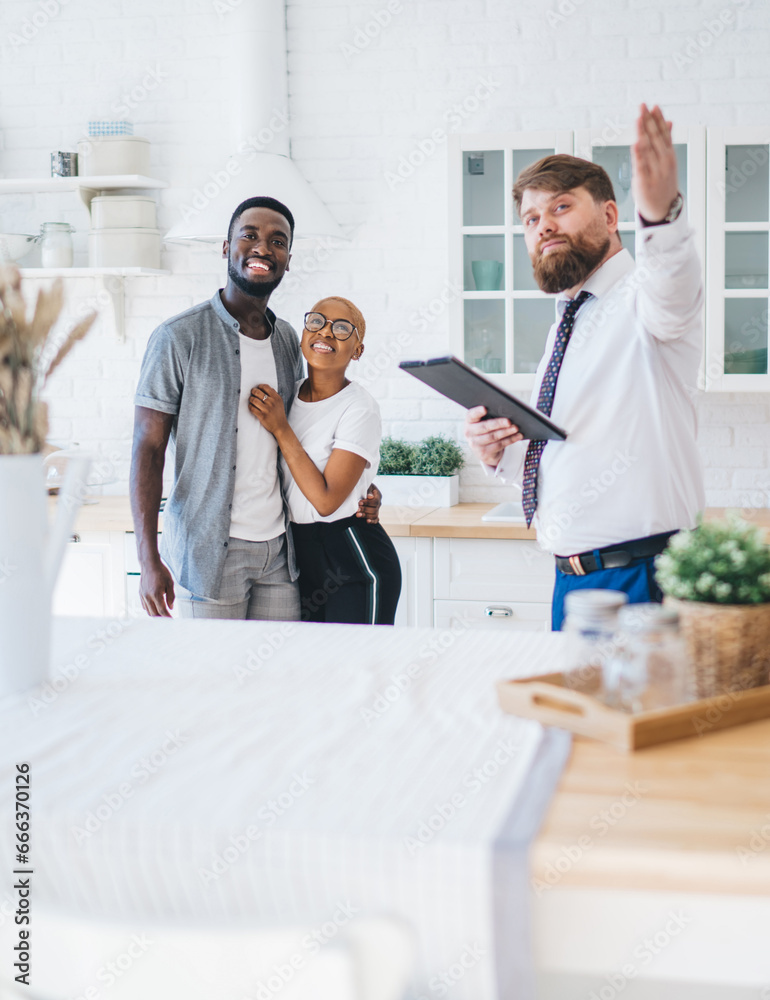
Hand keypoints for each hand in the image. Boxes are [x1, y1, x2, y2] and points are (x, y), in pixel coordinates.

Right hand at [139, 559, 174, 617]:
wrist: (149, 564)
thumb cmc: (161, 572)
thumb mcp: (170, 583)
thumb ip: (171, 596)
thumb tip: (171, 608)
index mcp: (156, 594)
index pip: (162, 610)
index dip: (168, 617)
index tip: (172, 621)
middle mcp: (148, 596)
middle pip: (154, 614)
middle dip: (161, 618)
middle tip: (168, 619)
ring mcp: (143, 595)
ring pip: (148, 611)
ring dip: (155, 615)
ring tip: (163, 615)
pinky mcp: (140, 594)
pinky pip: (144, 606)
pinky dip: (150, 609)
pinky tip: (155, 608)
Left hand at [248, 384, 287, 434]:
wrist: (281, 427)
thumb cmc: (279, 414)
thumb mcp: (279, 403)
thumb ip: (274, 395)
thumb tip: (265, 388)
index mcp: (276, 398)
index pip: (265, 387)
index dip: (260, 386)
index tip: (258, 388)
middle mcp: (271, 402)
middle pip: (258, 392)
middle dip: (253, 391)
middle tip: (252, 393)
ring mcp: (266, 409)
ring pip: (254, 400)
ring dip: (250, 399)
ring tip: (251, 400)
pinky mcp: (262, 416)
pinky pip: (252, 408)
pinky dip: (250, 406)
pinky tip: (251, 406)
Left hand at [356, 483, 380, 523]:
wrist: (363, 490)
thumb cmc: (364, 486)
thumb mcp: (367, 486)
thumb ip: (368, 491)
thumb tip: (370, 497)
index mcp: (378, 495)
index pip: (375, 501)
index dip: (367, 503)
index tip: (359, 503)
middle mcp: (379, 503)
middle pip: (374, 509)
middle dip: (365, 510)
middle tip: (357, 510)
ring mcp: (377, 509)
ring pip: (374, 515)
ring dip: (366, 515)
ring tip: (358, 515)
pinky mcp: (374, 514)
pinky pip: (376, 519)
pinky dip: (372, 521)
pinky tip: (367, 521)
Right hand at [464, 406, 522, 467]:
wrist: (482, 448)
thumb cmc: (485, 429)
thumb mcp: (483, 421)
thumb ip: (490, 415)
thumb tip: (506, 411)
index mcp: (469, 421)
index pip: (471, 415)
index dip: (477, 412)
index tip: (485, 408)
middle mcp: (469, 433)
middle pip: (485, 427)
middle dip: (498, 424)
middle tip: (509, 421)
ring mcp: (476, 444)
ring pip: (493, 437)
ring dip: (506, 432)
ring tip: (516, 428)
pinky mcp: (484, 453)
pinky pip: (499, 445)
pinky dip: (510, 440)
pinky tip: (517, 436)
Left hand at [631, 103, 678, 222]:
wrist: (664, 210)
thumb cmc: (663, 184)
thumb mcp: (668, 162)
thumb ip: (666, 141)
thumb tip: (669, 121)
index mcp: (669, 156)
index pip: (664, 133)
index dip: (658, 119)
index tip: (652, 106)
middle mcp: (663, 162)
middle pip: (655, 138)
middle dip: (648, 121)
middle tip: (643, 106)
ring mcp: (655, 172)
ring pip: (648, 149)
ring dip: (644, 132)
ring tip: (639, 118)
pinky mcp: (644, 182)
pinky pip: (641, 166)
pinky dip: (639, 154)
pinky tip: (637, 143)